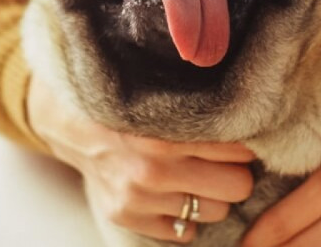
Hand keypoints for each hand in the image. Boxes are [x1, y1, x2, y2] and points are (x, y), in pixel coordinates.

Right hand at [27, 73, 255, 241]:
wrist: (67, 117)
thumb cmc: (124, 97)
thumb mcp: (160, 88)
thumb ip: (201, 102)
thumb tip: (253, 105)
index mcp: (164, 135)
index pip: (239, 151)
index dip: (245, 141)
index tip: (243, 133)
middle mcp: (151, 171)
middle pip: (238, 187)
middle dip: (235, 171)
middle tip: (225, 157)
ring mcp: (137, 199)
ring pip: (216, 211)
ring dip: (212, 194)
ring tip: (198, 172)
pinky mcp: (126, 217)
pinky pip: (185, 232)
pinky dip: (185, 215)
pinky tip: (175, 191)